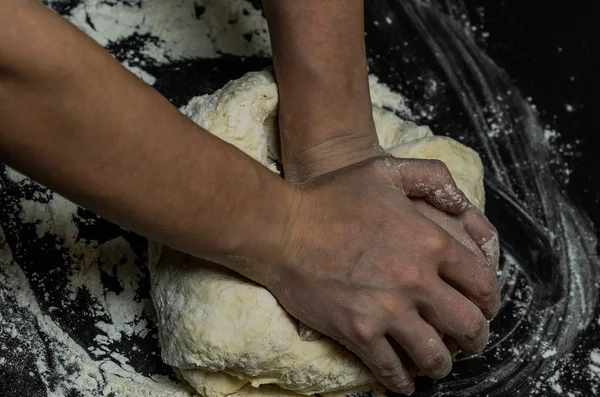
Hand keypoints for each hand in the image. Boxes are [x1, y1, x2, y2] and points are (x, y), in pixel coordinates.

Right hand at [267, 155, 499, 394]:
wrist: (282, 228)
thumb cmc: (331, 197)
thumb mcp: (384, 171)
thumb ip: (430, 176)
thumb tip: (460, 202)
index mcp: (430, 242)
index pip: (482, 283)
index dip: (490, 301)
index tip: (484, 309)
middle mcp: (416, 280)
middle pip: (468, 325)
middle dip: (476, 339)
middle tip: (470, 342)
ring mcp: (387, 309)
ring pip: (434, 355)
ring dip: (442, 365)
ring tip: (438, 365)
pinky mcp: (358, 331)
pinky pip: (391, 369)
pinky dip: (401, 383)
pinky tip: (404, 384)